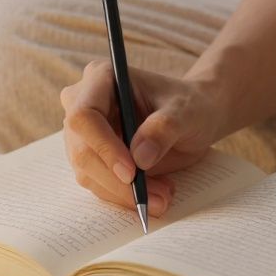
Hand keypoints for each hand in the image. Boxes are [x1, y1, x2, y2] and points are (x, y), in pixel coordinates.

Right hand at [60, 60, 224, 215]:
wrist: (193, 117)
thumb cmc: (189, 105)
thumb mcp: (186, 111)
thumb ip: (164, 128)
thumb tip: (140, 158)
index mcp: (101, 78)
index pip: (84, 115)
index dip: (103, 146)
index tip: (132, 172)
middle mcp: (83, 103)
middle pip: (82, 150)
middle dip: (118, 181)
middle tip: (157, 196)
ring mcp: (84, 134)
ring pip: (88, 172)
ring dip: (124, 194)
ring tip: (164, 196)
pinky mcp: (92, 158)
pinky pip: (99, 185)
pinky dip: (125, 197)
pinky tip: (155, 195)